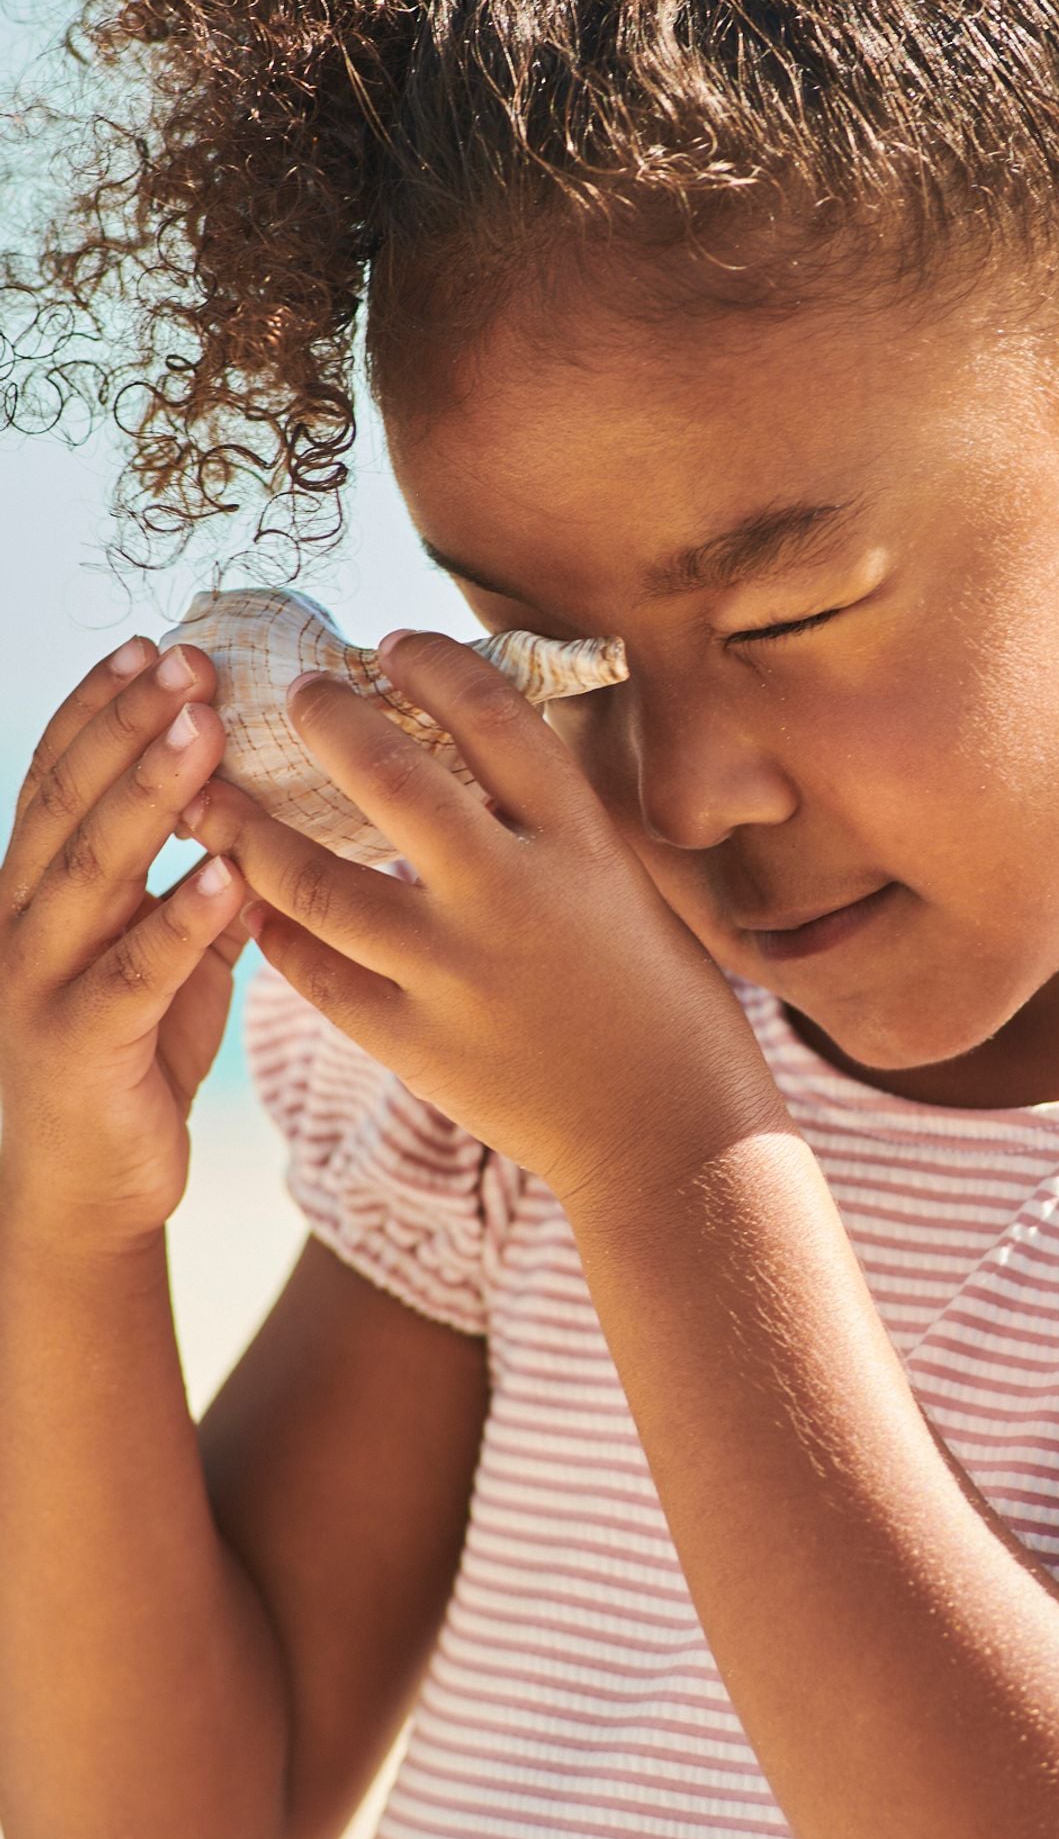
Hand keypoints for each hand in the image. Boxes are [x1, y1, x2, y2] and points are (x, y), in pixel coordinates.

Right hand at [0, 640, 255, 1248]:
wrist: (86, 1192)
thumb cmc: (133, 1055)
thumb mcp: (166, 952)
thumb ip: (191, 883)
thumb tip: (256, 807)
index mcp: (35, 889)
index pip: (58, 776)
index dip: (101, 709)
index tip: (155, 646)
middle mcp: (21, 922)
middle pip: (71, 802)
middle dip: (130, 725)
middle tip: (190, 662)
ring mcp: (40, 983)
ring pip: (93, 869)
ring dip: (150, 793)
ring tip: (205, 730)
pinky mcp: (79, 1045)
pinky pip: (136, 971)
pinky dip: (181, 918)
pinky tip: (228, 872)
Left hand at [181, 630, 795, 1214]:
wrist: (671, 1129)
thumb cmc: (661, 995)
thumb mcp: (622, 880)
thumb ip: (549, 820)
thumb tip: (474, 745)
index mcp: (578, 839)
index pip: (492, 714)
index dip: (434, 663)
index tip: (396, 643)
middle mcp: (510, 891)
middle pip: (389, 775)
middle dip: (327, 719)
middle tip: (296, 696)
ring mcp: (454, 970)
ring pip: (317, 881)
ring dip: (254, 831)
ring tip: (219, 800)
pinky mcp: (414, 1041)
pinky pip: (315, 972)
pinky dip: (276, 930)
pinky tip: (252, 902)